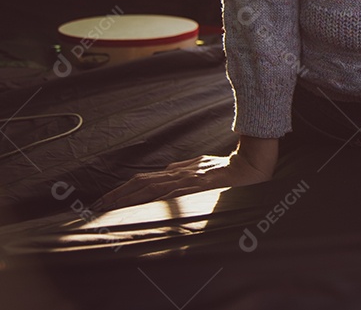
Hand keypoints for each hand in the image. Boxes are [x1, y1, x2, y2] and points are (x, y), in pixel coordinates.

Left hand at [95, 136, 277, 210]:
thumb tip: (166, 171)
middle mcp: (177, 175)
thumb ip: (184, 168)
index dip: (121, 189)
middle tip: (96, 207)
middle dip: (116, 195)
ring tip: (108, 209)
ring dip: (127, 199)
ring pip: (149, 189)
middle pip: (139, 184)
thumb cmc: (228, 168)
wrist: (250, 166)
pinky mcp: (196, 188)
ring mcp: (186, 181)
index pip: (142, 180)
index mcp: (177, 171)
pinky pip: (170, 196)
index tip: (104, 200)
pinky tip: (140, 210)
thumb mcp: (202, 165)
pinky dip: (152, 203)